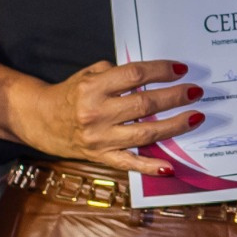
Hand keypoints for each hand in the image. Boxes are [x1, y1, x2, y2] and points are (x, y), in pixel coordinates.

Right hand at [8, 59, 203, 174]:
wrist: (40, 119)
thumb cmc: (71, 93)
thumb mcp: (90, 74)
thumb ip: (118, 74)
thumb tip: (153, 76)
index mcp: (93, 88)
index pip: (134, 76)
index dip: (161, 71)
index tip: (181, 69)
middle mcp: (96, 113)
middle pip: (144, 104)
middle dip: (174, 97)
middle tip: (195, 91)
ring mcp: (99, 138)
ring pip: (143, 133)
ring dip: (173, 126)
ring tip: (195, 117)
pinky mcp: (99, 156)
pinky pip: (128, 163)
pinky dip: (149, 167)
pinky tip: (169, 166)